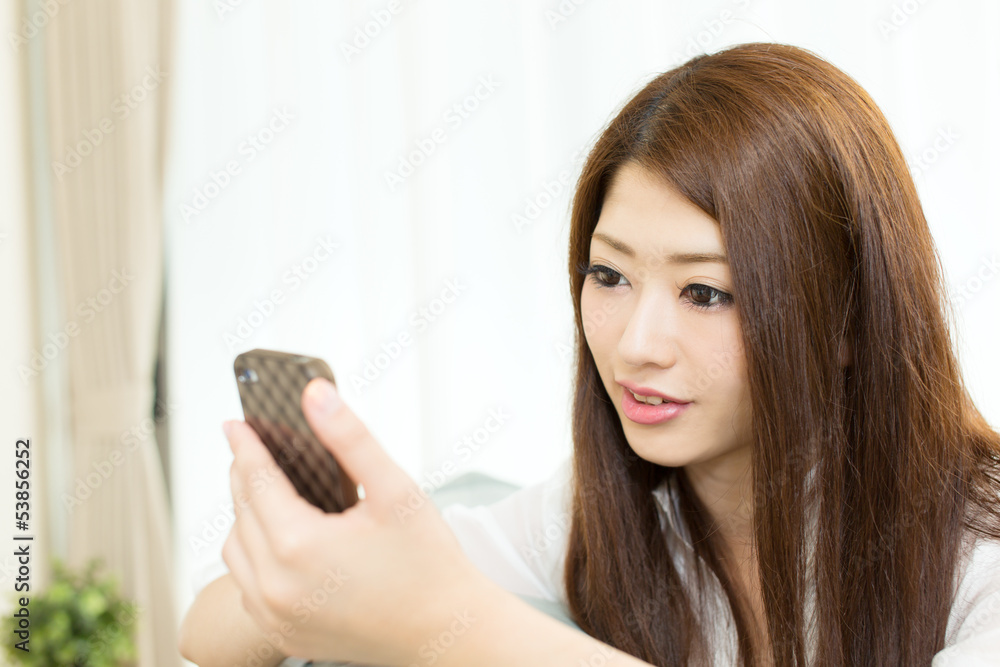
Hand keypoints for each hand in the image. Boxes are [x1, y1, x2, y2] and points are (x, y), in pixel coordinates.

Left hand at [222, 377, 485, 664]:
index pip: (255, 479)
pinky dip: (254, 558)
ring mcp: (276, 616)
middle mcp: (276, 586)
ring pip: (236, 552)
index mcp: (299, 546)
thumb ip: (349, 437)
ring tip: (271, 492)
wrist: (446, 630)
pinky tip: (281, 540)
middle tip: (255, 449)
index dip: (245, 445)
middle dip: (246, 476)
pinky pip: (248, 587)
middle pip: (241, 513)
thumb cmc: (428, 563)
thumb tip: (315, 395)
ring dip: (247, 518)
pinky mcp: (284, 634)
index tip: (235, 423)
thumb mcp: (393, 489)